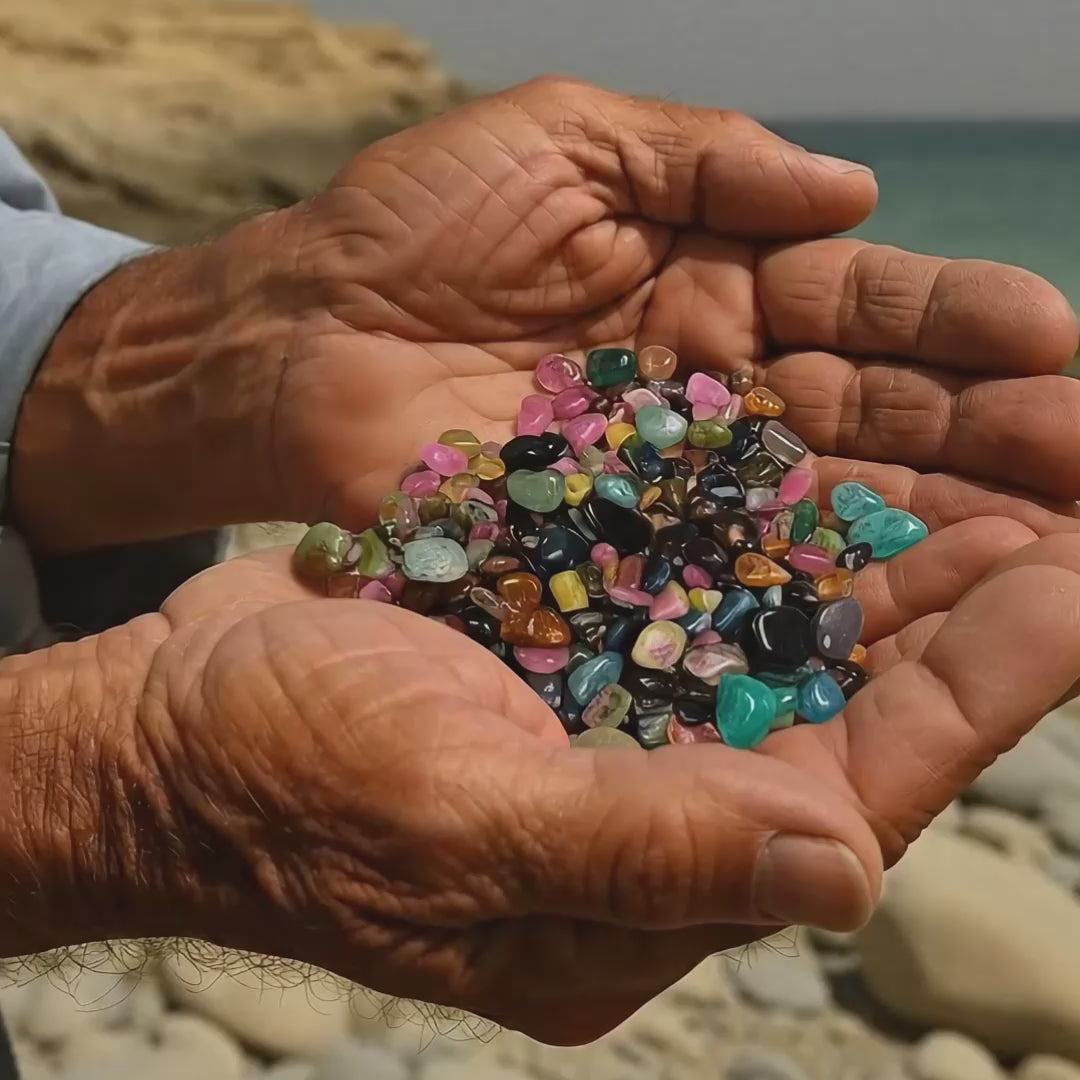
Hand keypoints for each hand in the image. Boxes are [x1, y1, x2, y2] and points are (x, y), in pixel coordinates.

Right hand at [6, 521, 1078, 1045]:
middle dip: (968, 604)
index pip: (869, 783)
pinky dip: (774, 532)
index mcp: (657, 883)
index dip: (984, 680)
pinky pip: (707, 588)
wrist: (179, 729)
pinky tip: (830, 465)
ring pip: (795, 638)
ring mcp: (620, 724)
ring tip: (989, 463)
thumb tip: (838, 868)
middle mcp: (664, 810)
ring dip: (887, 555)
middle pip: (859, 703)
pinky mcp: (575, 653)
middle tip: (1071, 488)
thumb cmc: (290, 789)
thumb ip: (641, 853)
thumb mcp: (456, 827)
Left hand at [14, 77, 1077, 549]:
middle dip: (987, 432)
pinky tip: (914, 596)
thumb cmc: (404, 229)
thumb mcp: (565, 144)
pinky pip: (737, 566)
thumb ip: (706, 161)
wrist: (292, 340)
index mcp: (704, 283)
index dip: (957, 322)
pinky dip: (823, 580)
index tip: (1056, 343)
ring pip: (827, 498)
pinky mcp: (617, 550)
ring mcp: (670, 481)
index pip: (859, 303)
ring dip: (939, 514)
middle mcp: (709, 390)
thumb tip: (851, 189)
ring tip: (1051, 535)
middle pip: (872, 414)